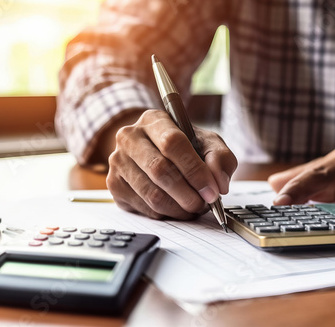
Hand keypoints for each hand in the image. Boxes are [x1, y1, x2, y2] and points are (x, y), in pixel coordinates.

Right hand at [107, 109, 236, 219]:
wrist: (153, 151)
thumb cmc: (184, 147)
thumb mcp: (207, 143)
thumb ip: (219, 157)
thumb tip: (218, 182)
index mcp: (153, 120)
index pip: (172, 143)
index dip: (195, 170)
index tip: (212, 190)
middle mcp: (130, 137)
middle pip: (160, 170)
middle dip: (188, 194)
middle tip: (204, 204)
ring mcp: (118, 161)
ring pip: (151, 194)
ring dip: (178, 208)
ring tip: (193, 208)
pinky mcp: (114, 184)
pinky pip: (144, 207)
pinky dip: (166, 214)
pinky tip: (176, 208)